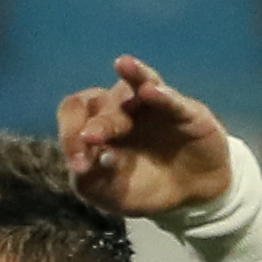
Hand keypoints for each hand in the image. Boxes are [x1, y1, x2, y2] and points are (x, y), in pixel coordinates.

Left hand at [55, 56, 231, 223]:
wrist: (192, 194)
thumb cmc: (146, 188)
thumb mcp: (113, 195)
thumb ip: (92, 182)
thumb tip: (86, 162)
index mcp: (96, 126)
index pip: (74, 112)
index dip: (69, 132)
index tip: (78, 165)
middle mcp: (120, 109)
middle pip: (101, 103)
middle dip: (97, 124)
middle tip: (93, 139)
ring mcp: (151, 105)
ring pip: (134, 88)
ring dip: (127, 82)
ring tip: (122, 65)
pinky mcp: (183, 110)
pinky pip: (170, 99)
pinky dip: (160, 94)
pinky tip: (150, 90)